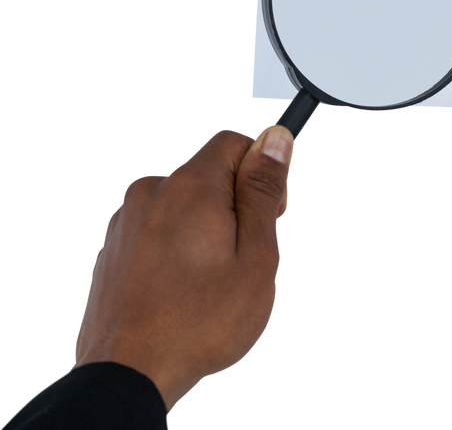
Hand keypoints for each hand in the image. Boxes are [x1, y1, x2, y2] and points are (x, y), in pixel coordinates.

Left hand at [71, 124, 295, 413]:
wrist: (126, 376)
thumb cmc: (199, 322)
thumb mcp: (257, 256)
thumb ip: (264, 192)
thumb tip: (275, 139)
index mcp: (191, 185)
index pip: (235, 141)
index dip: (264, 171)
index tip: (274, 211)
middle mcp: (151, 191)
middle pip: (209, 174)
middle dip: (236, 205)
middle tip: (246, 258)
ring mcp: (125, 220)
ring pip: (184, 205)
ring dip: (206, 230)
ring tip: (213, 283)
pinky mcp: (112, 249)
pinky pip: (158, 230)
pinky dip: (177, 250)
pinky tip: (184, 292)